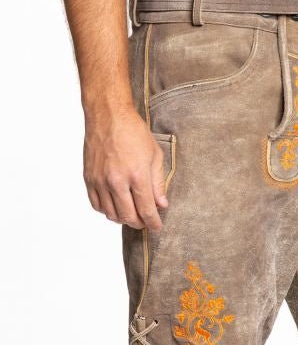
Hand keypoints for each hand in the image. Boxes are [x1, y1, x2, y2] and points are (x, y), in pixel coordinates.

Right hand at [83, 107, 167, 230]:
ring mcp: (100, 181)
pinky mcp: (89, 178)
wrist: (108, 116)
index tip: (157, 228)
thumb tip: (161, 205)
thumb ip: (158, 183)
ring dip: (123, 218)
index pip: (146, 210)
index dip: (153, 223)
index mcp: (137, 175)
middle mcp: (117, 181)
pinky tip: (116, 206)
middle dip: (139, 223)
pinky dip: (107, 210)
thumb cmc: (134, 132)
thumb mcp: (155, 156)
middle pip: (128, 216)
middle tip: (146, 222)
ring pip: (111, 214)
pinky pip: (96, 205)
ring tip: (132, 214)